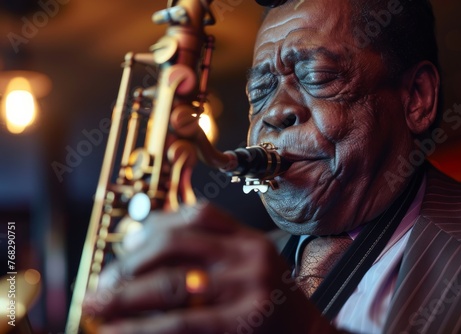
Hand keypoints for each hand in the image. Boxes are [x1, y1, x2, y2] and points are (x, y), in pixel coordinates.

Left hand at [82, 202, 334, 333]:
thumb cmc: (271, 305)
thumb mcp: (250, 268)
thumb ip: (213, 254)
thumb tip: (146, 250)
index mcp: (250, 239)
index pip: (197, 214)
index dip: (154, 225)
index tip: (127, 243)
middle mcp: (249, 257)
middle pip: (177, 243)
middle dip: (130, 262)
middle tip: (105, 280)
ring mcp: (247, 290)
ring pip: (172, 283)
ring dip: (125, 295)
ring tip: (97, 304)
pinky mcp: (241, 325)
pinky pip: (179, 324)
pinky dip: (141, 328)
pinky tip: (117, 331)